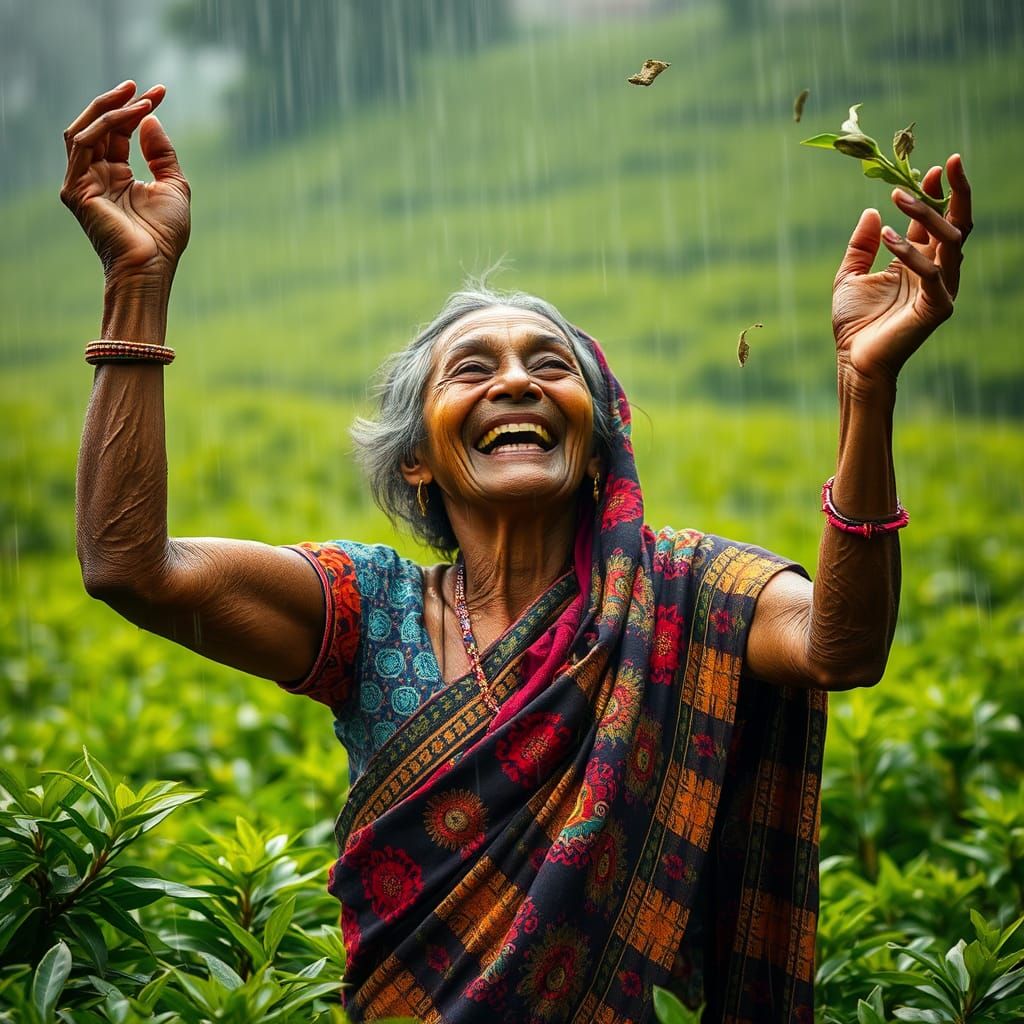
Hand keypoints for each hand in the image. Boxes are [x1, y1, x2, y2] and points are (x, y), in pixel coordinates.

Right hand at [60, 81, 190, 286]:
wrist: (151, 266)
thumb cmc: (165, 237)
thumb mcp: (174, 187)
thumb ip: (163, 154)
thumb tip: (151, 117)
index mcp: (116, 176)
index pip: (118, 132)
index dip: (137, 109)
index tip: (161, 92)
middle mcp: (94, 175)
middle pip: (98, 126)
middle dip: (121, 103)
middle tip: (144, 87)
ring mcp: (81, 181)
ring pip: (86, 130)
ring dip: (113, 110)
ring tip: (140, 97)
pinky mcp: (74, 189)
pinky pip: (82, 145)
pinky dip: (105, 126)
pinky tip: (131, 116)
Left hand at [831, 154, 971, 387]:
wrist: (852, 358)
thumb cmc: (854, 322)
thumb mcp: (849, 276)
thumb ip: (861, 246)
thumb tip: (872, 211)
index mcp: (917, 263)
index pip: (935, 222)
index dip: (936, 195)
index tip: (931, 169)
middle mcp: (935, 272)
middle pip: (956, 225)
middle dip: (955, 193)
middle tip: (946, 164)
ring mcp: (941, 289)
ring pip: (949, 242)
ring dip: (927, 215)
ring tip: (899, 196)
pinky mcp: (938, 307)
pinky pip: (931, 272)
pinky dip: (910, 252)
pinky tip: (888, 236)